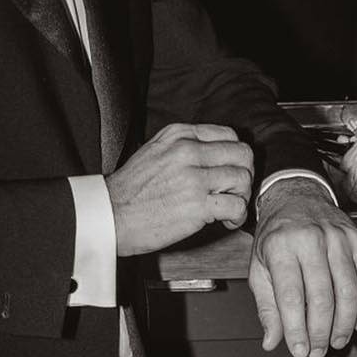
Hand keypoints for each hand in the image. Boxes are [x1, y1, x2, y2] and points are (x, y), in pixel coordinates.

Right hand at [106, 124, 253, 254]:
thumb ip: (185, 146)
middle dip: (244, 175)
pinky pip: (237, 206)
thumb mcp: (156, 151)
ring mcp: (193, 178)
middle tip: (234, 191)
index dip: (235, 157)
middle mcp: (188, 151)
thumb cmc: (132, 190)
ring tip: (229, 208)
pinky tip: (227, 221)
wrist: (112, 215)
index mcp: (179, 135)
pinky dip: (238, 216)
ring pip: (243, 179)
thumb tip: (216, 155)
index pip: (229, 135)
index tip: (228, 173)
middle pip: (242, 154)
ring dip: (242, 197)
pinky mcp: (197, 205)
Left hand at [249, 180, 356, 356]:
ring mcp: (338, 238)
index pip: (290, 296)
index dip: (296, 329)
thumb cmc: (276, 239)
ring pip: (349, 290)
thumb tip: (272, 343)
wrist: (297, 198)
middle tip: (319, 351)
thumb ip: (266, 307)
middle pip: (322, 297)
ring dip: (345, 323)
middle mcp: (311, 239)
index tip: (300, 351)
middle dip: (322, 332)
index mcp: (280, 247)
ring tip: (337, 341)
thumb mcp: (260, 269)